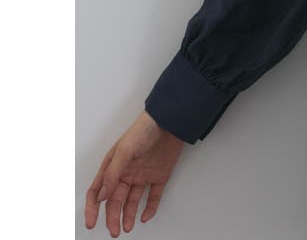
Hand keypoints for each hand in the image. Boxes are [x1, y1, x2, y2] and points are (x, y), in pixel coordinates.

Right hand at [85, 110, 185, 236]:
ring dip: (128, 215)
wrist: (171, 121)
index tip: (91, 223)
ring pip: (132, 201)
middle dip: (112, 217)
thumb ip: (113, 173)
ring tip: (126, 228)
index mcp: (113, 166)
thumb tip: (102, 196)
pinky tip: (145, 216)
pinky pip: (153, 196)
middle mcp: (126, 172)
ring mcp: (142, 175)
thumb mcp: (125, 150)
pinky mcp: (159, 176)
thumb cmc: (144, 129)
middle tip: (114, 231)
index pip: (98, 191)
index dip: (92, 208)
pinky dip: (150, 208)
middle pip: (115, 200)